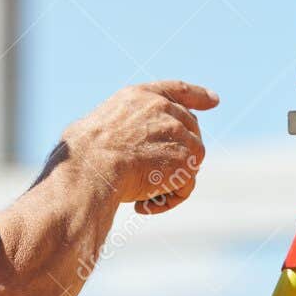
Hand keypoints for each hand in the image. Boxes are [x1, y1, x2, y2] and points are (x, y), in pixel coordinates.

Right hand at [59, 80, 217, 214]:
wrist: (92, 167)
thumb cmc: (81, 155)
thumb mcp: (97, 127)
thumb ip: (119, 131)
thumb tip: (116, 150)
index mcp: (139, 97)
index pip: (176, 90)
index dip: (198, 95)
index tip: (215, 101)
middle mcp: (164, 109)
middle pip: (189, 131)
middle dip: (179, 156)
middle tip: (151, 182)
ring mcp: (178, 132)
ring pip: (189, 162)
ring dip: (168, 183)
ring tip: (139, 197)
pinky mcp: (187, 158)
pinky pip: (186, 186)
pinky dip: (168, 200)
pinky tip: (143, 205)